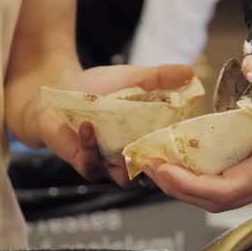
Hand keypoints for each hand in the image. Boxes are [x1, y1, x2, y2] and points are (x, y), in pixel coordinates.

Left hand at [38, 64, 193, 187]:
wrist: (60, 86)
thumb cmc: (98, 86)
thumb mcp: (132, 78)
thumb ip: (160, 78)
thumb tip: (190, 71)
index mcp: (147, 140)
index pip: (170, 158)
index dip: (180, 157)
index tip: (187, 146)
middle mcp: (130, 157)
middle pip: (152, 177)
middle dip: (158, 170)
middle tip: (160, 153)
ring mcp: (107, 164)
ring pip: (123, 178)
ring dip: (125, 163)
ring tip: (125, 147)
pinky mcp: (84, 162)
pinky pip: (90, 162)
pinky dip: (90, 144)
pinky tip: (88, 124)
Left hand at [142, 56, 251, 211]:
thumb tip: (251, 64)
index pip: (224, 189)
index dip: (187, 184)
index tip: (161, 169)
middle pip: (215, 199)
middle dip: (177, 186)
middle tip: (149, 164)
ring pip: (223, 194)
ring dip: (189, 183)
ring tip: (163, 162)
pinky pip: (234, 182)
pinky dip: (207, 176)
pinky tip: (194, 158)